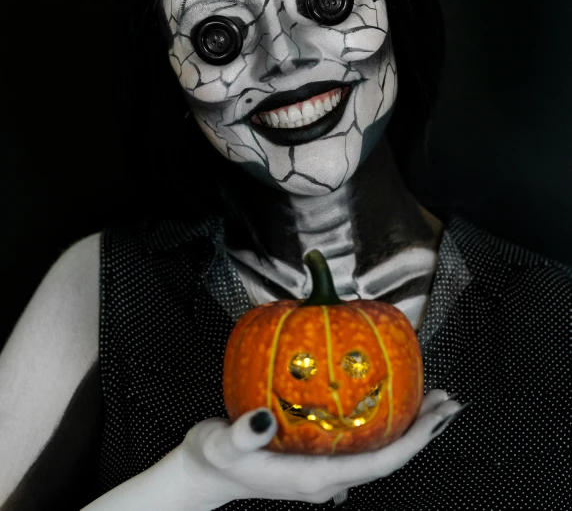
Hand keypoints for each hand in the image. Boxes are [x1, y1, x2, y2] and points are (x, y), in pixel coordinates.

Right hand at [181, 389, 461, 507]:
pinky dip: (386, 422)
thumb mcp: (220, 444)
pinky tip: (390, 400)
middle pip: (389, 458)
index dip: (412, 443)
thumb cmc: (213, 457)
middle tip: (449, 400)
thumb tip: (263, 418)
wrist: (205, 474)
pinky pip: (364, 442)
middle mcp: (329, 477)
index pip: (378, 465)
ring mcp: (326, 469)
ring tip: (432, 397)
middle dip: (423, 432)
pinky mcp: (320, 458)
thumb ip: (241, 435)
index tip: (437, 417)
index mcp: (316, 478)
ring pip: (380, 450)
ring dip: (410, 426)